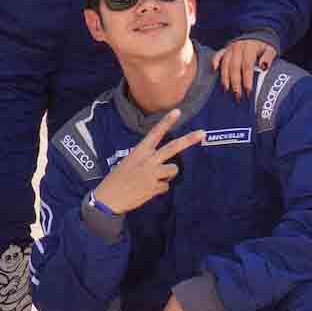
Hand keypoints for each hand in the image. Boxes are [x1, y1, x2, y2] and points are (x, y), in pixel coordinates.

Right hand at [92, 108, 207, 213]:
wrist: (108, 198)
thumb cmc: (117, 180)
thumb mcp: (129, 163)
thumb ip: (145, 161)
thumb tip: (160, 166)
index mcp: (139, 152)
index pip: (155, 133)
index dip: (166, 122)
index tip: (177, 111)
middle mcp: (148, 160)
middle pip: (172, 148)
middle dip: (188, 140)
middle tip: (202, 133)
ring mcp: (152, 173)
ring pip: (173, 170)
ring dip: (168, 175)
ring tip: (153, 180)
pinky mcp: (154, 187)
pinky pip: (165, 187)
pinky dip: (158, 189)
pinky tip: (146, 191)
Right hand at [217, 38, 276, 95]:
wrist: (257, 36)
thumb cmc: (264, 47)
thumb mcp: (271, 50)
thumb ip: (268, 58)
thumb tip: (263, 66)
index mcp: (249, 48)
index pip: (247, 66)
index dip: (247, 80)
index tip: (248, 92)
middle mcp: (238, 48)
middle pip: (234, 67)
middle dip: (235, 83)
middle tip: (237, 96)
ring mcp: (230, 48)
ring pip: (225, 64)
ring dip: (225, 78)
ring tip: (226, 90)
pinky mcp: (225, 49)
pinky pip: (218, 55)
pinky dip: (214, 62)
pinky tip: (213, 71)